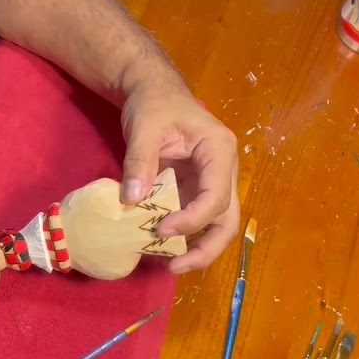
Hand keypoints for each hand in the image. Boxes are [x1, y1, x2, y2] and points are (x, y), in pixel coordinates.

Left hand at [119, 81, 239, 273]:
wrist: (153, 91)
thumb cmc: (154, 102)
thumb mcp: (143, 127)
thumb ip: (139, 162)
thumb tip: (131, 201)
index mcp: (220, 151)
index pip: (216, 196)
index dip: (192, 220)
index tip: (160, 229)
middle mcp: (224, 171)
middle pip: (227, 220)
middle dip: (205, 248)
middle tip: (174, 266)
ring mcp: (211, 183)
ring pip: (216, 226)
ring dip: (196, 248)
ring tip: (168, 265)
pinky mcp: (194, 191)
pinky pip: (194, 220)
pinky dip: (181, 238)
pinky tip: (158, 248)